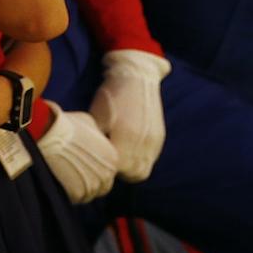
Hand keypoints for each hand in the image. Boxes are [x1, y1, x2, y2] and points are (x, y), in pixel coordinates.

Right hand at [36, 104, 118, 203]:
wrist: (48, 133)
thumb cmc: (66, 125)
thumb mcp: (89, 124)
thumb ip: (96, 137)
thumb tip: (92, 140)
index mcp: (113, 158)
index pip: (108, 174)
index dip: (94, 171)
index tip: (81, 165)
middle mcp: (107, 175)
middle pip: (100, 187)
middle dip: (88, 182)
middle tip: (71, 173)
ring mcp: (93, 186)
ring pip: (87, 194)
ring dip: (77, 188)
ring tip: (63, 175)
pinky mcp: (77, 193)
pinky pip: (74, 198)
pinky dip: (67, 192)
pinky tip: (58, 179)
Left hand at [89, 49, 169, 181]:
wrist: (136, 77)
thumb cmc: (110, 97)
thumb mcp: (96, 117)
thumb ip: (97, 141)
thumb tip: (92, 158)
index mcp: (126, 138)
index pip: (118, 169)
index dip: (107, 169)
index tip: (99, 162)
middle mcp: (143, 143)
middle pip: (133, 174)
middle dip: (120, 173)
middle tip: (109, 163)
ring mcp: (154, 141)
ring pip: (144, 170)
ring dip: (132, 170)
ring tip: (119, 159)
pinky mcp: (159, 137)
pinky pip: (151, 159)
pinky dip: (140, 160)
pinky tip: (129, 151)